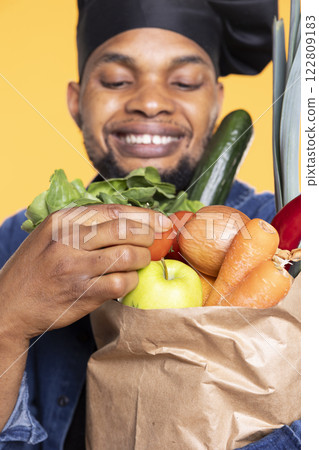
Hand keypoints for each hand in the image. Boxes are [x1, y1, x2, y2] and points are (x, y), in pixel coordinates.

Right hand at [0, 204, 171, 338]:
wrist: (10, 304)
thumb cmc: (37, 267)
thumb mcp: (53, 235)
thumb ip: (86, 226)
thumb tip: (132, 221)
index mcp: (63, 221)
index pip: (113, 210)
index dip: (143, 215)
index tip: (161, 220)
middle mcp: (68, 240)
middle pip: (125, 230)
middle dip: (148, 235)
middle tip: (155, 242)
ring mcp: (74, 267)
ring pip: (128, 256)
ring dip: (142, 260)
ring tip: (140, 262)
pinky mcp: (81, 293)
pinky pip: (121, 283)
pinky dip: (131, 281)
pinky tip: (127, 281)